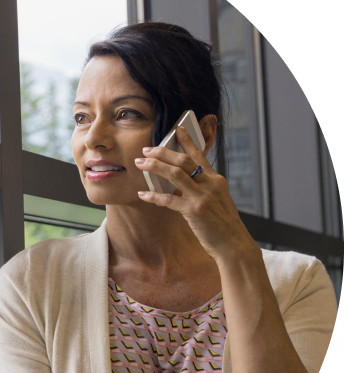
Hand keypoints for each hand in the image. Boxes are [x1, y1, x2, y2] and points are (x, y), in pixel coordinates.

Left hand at [134, 126, 258, 263]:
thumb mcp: (216, 201)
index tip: (177, 129)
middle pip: (183, 161)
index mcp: (216, 180)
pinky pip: (169, 199)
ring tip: (140, 164)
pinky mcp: (194, 210)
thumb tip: (178, 184)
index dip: (187, 141)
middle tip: (146, 150)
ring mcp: (203, 196)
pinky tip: (142, 194)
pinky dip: (154, 196)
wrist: (233, 244)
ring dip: (155, 167)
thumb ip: (201, 189)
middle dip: (162, 153)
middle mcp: (210, 184)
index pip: (199, 155)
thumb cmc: (222, 224)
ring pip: (175, 174)